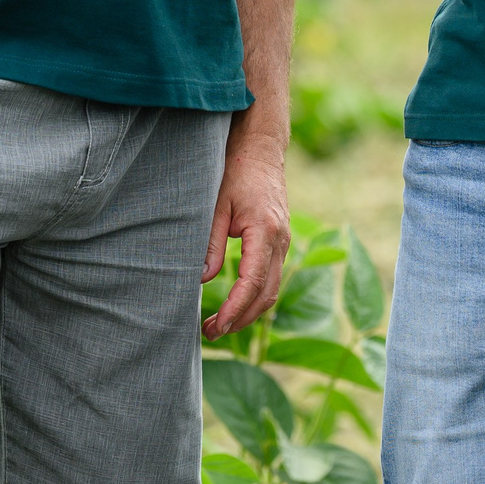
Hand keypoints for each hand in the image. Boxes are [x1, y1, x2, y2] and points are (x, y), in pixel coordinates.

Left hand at [203, 140, 290, 337]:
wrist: (260, 150)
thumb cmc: (236, 172)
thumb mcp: (217, 205)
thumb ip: (210, 243)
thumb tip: (201, 279)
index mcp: (265, 232)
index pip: (252, 283)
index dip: (234, 309)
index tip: (215, 326)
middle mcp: (280, 241)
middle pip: (265, 295)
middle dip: (240, 319)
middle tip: (211, 332)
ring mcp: (283, 242)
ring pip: (271, 290)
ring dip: (248, 312)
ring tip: (219, 324)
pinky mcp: (279, 242)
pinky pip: (272, 278)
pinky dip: (255, 297)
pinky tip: (235, 304)